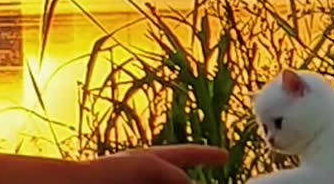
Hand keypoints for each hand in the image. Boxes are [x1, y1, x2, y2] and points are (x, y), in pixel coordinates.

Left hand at [87, 144, 227, 183]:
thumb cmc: (108, 171)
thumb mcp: (149, 164)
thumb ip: (174, 174)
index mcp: (151, 159)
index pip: (188, 153)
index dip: (208, 154)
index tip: (225, 156)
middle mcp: (147, 173)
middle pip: (180, 177)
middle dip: (193, 181)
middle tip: (212, 179)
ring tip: (192, 183)